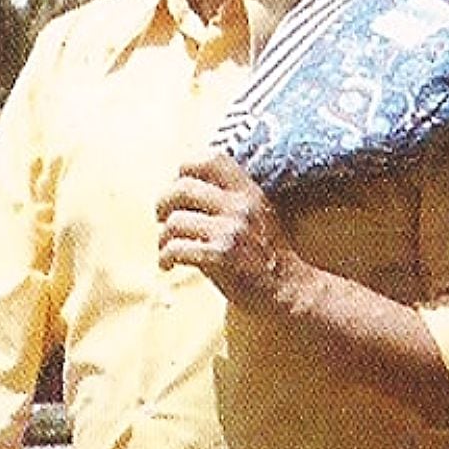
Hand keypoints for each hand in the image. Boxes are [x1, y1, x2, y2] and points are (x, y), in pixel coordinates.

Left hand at [156, 153, 300, 309]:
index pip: (209, 158)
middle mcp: (240, 205)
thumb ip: (226, 197)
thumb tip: (179, 186)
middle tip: (160, 218)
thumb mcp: (255, 213)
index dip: (184, 170)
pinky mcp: (220, 256)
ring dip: (162, 237)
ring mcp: (230, 231)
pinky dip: (165, 257)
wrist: (287, 289)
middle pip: (182, 188)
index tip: (177, 188)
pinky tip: (168, 265)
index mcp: (247, 190)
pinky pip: (176, 248)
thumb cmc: (263, 254)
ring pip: (174, 221)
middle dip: (162, 203)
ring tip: (165, 247)